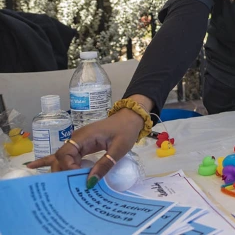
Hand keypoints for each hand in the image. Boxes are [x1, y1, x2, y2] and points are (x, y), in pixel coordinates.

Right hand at [27, 106, 144, 187]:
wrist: (130, 119)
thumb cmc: (125, 131)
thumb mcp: (119, 148)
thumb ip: (105, 164)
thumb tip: (90, 181)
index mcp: (84, 137)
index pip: (66, 154)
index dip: (68, 168)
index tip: (78, 179)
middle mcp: (76, 139)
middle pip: (61, 158)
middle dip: (62, 173)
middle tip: (67, 188)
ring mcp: (77, 142)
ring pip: (62, 159)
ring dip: (60, 171)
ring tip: (56, 187)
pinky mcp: (81, 146)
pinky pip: (65, 155)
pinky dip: (50, 160)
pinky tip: (33, 166)